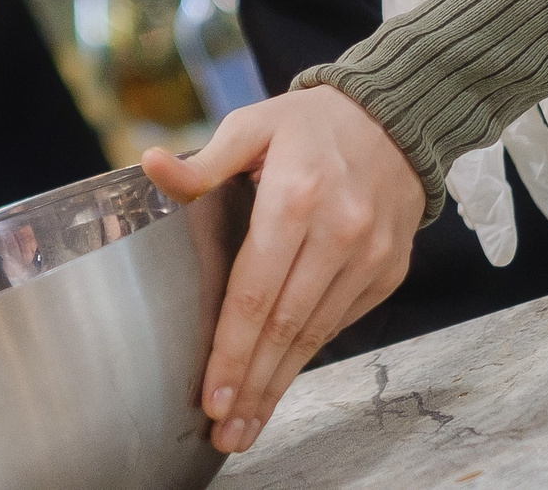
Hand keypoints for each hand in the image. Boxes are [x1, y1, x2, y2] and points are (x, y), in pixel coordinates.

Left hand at [143, 86, 424, 454]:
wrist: (396, 118)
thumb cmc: (310, 125)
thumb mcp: (252, 125)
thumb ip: (204, 161)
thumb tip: (151, 165)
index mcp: (295, 196)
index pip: (256, 293)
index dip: (231, 350)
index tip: (210, 396)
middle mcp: (338, 232)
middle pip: (286, 327)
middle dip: (251, 385)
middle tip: (224, 430)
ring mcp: (369, 256)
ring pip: (316, 335)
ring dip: (280, 383)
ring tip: (248, 423)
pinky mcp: (388, 271)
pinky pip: (341, 323)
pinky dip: (309, 354)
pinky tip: (282, 377)